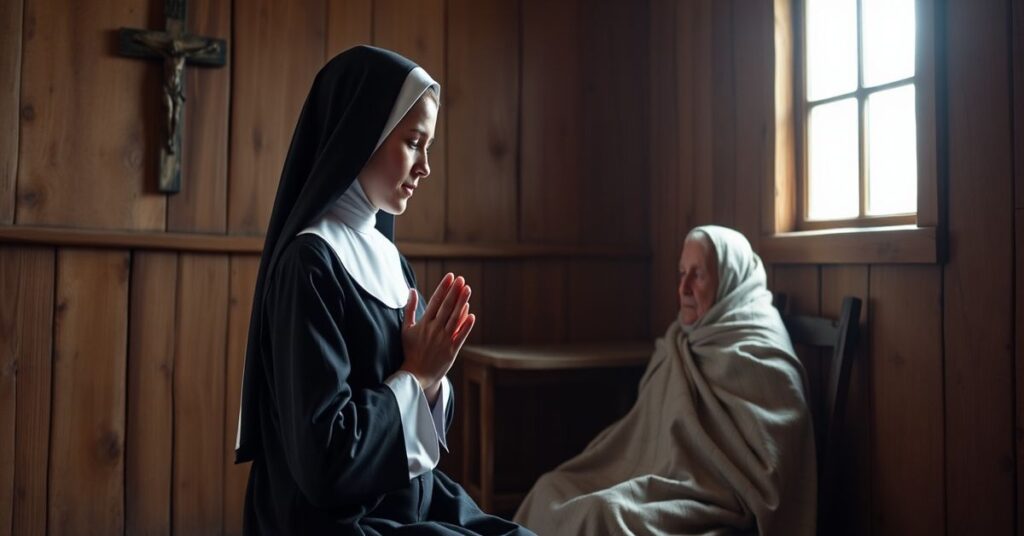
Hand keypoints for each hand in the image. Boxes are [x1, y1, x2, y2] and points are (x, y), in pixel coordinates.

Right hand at [400, 273, 475, 402]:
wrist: (415, 374)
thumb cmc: (410, 350)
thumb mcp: (406, 329)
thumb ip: (410, 309)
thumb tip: (412, 290)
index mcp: (423, 324)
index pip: (435, 302)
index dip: (443, 288)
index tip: (450, 277)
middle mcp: (434, 330)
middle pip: (446, 308)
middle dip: (454, 292)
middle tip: (462, 279)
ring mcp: (443, 340)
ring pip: (454, 319)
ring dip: (462, 304)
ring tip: (468, 290)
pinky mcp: (451, 351)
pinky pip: (460, 336)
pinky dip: (466, 326)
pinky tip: (472, 315)